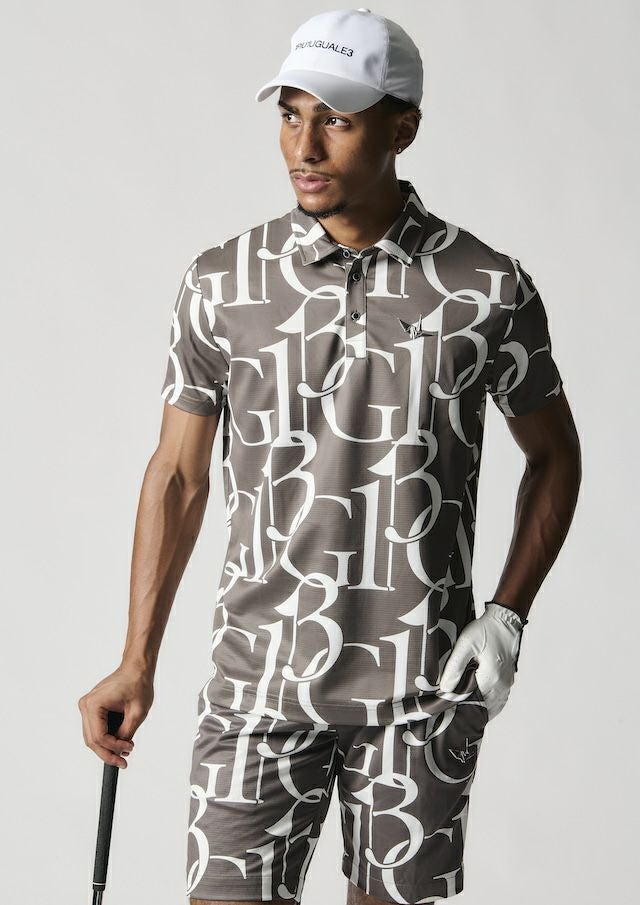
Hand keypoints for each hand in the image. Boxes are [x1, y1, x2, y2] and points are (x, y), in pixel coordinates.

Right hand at [77, 662, 153, 768]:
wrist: (137, 667)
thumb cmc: (138, 683)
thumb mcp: (137, 712)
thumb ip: (126, 733)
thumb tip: (119, 751)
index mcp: (94, 704)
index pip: (99, 737)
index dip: (113, 749)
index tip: (129, 752)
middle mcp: (86, 705)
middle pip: (92, 740)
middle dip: (108, 753)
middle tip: (124, 762)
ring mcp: (87, 706)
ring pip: (93, 737)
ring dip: (107, 747)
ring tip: (125, 751)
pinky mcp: (92, 707)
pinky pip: (96, 728)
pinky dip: (107, 738)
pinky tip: (119, 742)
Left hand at [438, 603, 525, 721]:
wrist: (505, 621)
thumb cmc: (486, 630)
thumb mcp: (465, 645)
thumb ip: (455, 667)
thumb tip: (445, 689)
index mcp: (491, 679)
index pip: (471, 703)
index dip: (457, 706)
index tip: (445, 706)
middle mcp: (501, 686)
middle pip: (482, 708)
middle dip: (467, 709)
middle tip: (450, 708)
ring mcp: (507, 685)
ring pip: (492, 706)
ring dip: (478, 707)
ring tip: (461, 705)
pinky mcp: (508, 680)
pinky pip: (498, 700)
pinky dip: (488, 704)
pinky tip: (476, 701)